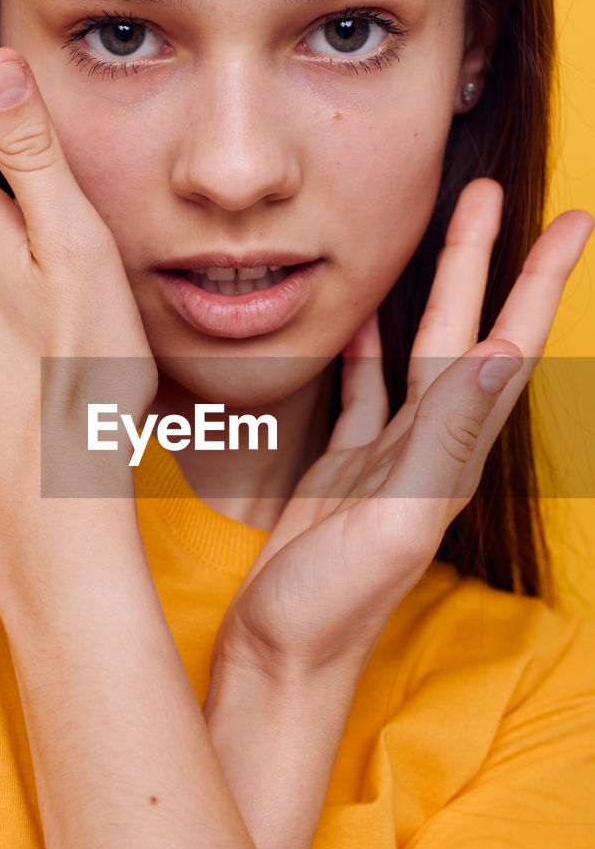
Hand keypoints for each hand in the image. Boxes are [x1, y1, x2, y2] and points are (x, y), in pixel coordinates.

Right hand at [213, 179, 592, 682]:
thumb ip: (444, 442)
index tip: (573, 222)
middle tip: (491, 190)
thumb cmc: (332, 607)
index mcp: (449, 455)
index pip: (505, 349)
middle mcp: (428, 448)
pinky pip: (362, 389)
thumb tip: (501, 356)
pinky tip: (362, 317)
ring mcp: (386, 455)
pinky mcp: (344, 466)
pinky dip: (365, 346)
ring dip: (433, 292)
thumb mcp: (395, 524)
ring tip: (440, 236)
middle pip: (464, 332)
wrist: (283, 658)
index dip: (539, 285)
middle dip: (483, 261)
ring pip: (416, 351)